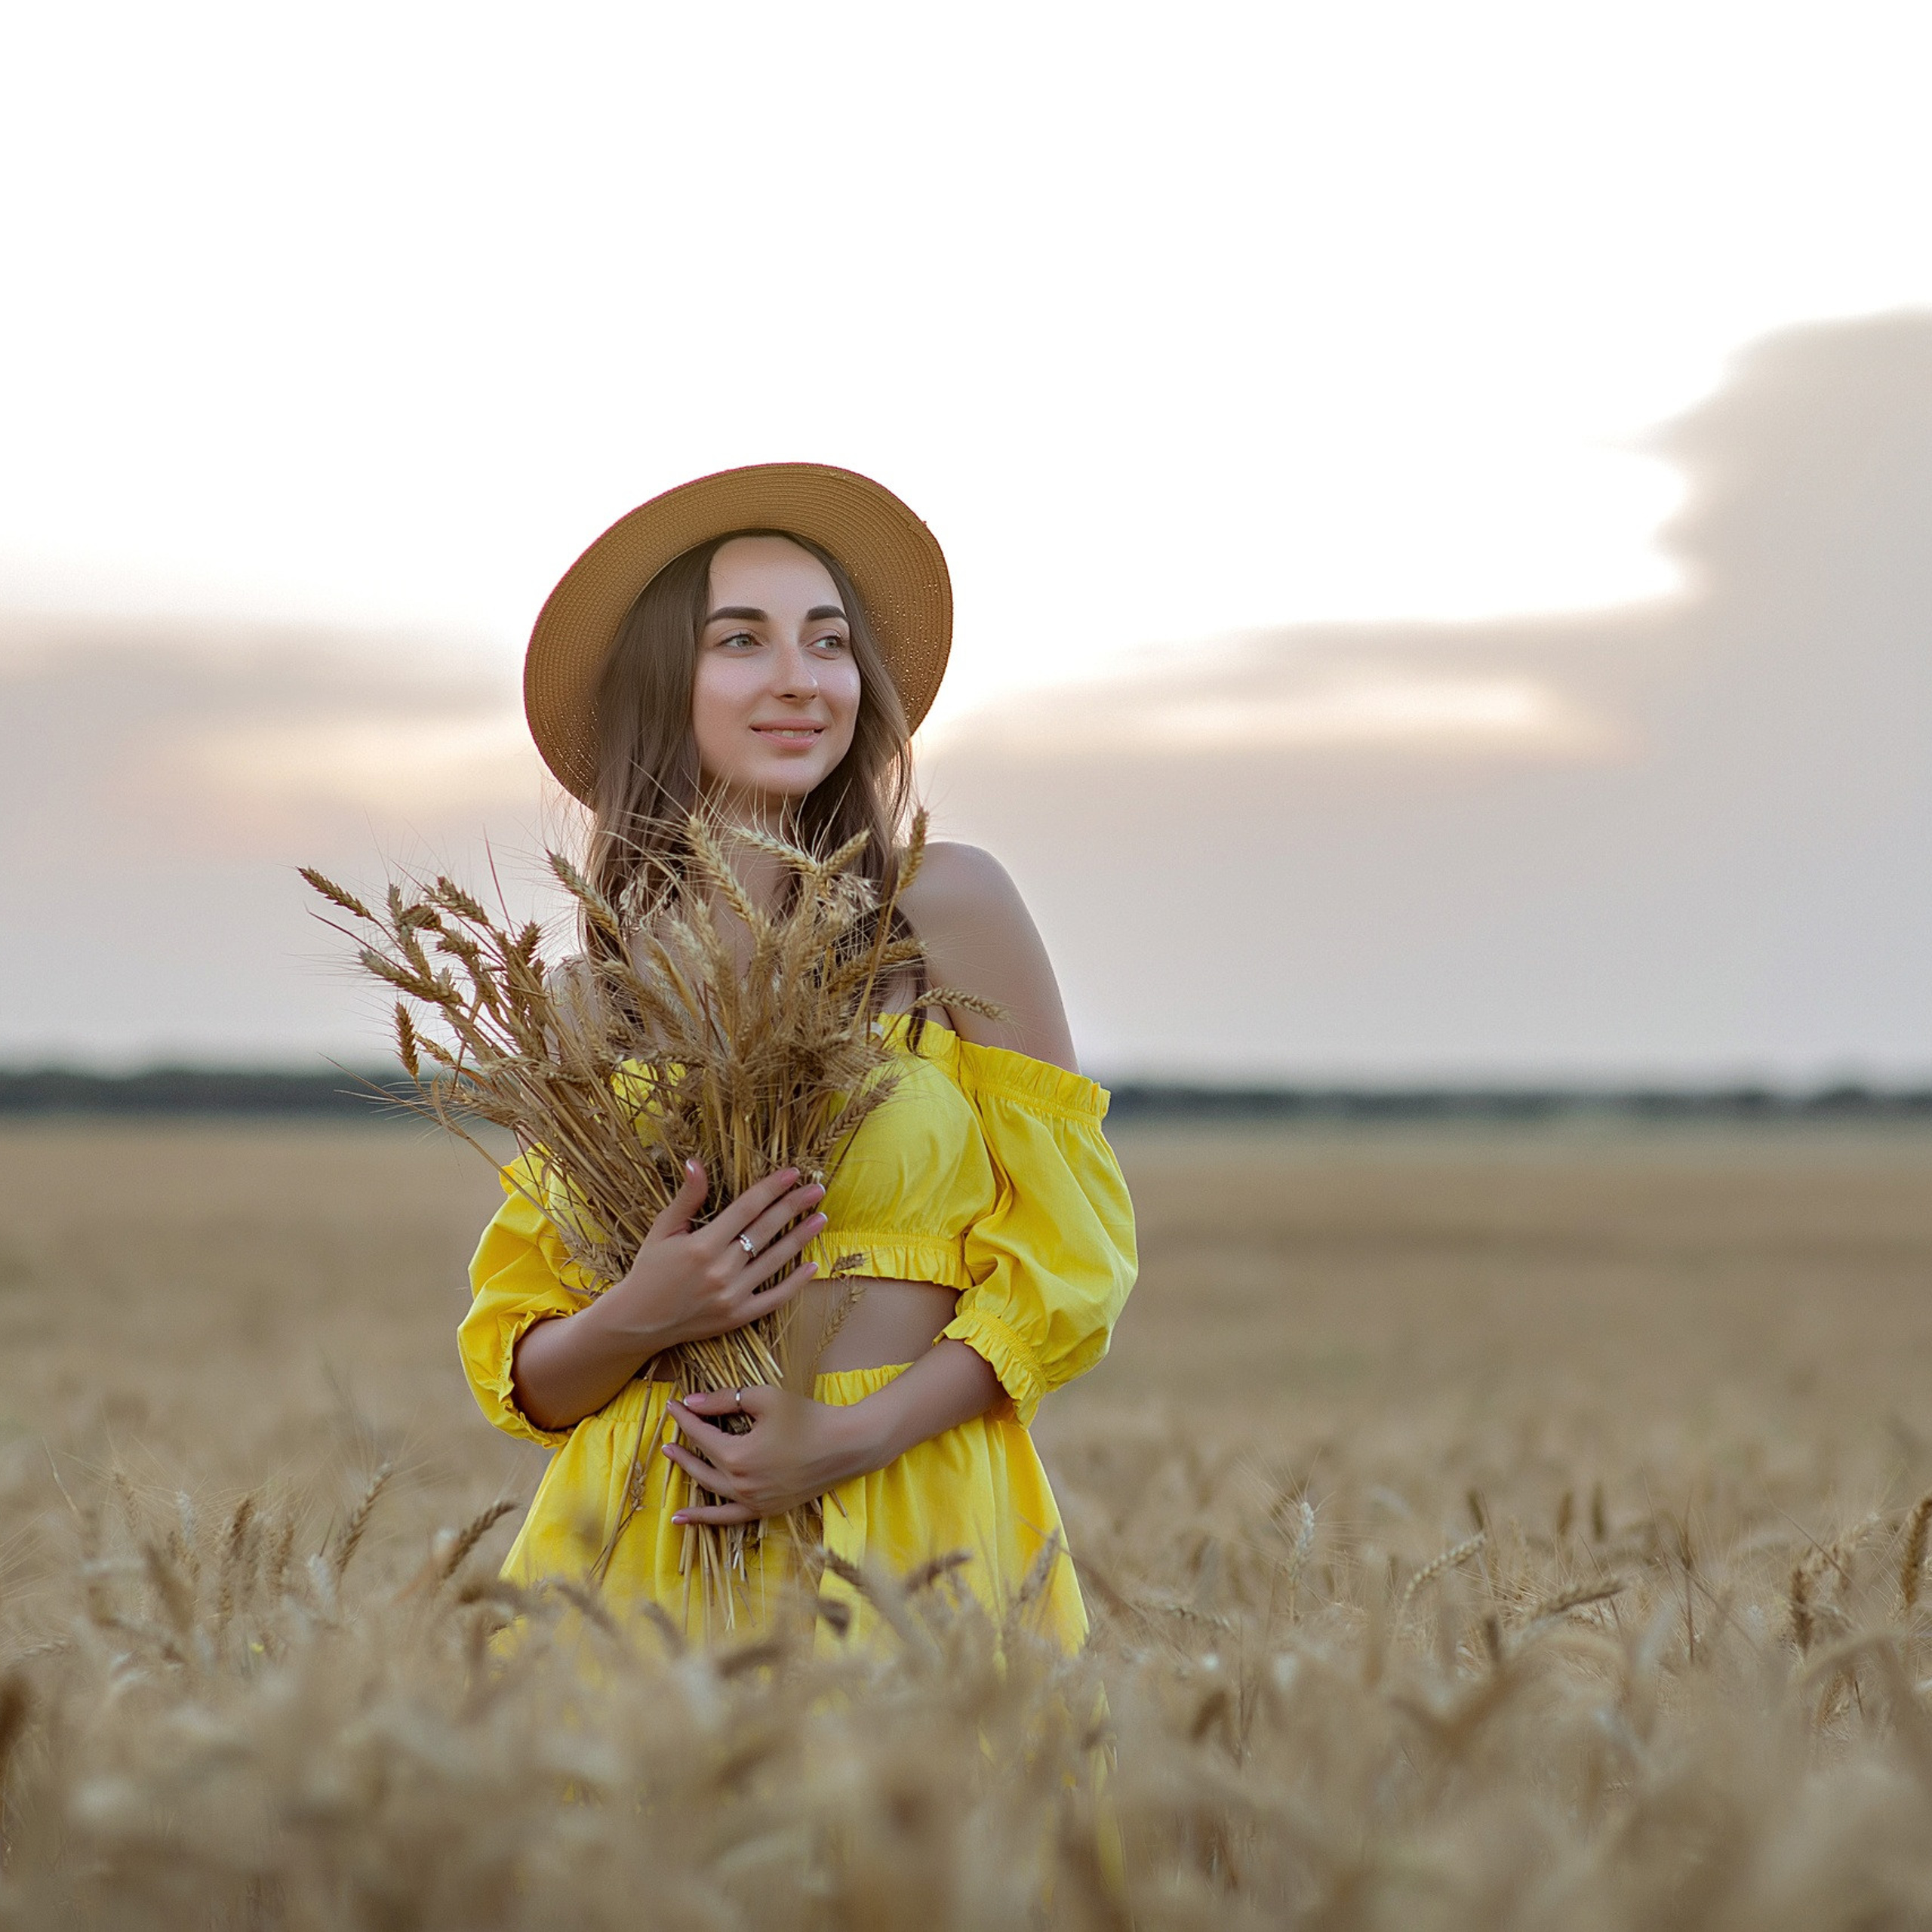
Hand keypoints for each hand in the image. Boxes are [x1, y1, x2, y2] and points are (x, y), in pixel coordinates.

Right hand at [609, 1160, 826, 1353]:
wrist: (638, 1321)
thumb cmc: (649, 1271)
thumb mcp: (662, 1230)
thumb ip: (686, 1199)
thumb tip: (696, 1163)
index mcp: (702, 1245)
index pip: (746, 1209)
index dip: (771, 1188)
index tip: (792, 1173)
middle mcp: (720, 1270)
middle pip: (765, 1230)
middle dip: (794, 1206)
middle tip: (817, 1189)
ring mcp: (732, 1295)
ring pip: (775, 1261)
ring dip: (800, 1238)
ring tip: (821, 1219)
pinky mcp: (737, 1316)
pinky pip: (774, 1299)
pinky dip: (795, 1284)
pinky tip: (812, 1266)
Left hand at [662, 1385, 870, 1524]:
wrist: (848, 1446)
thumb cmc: (809, 1417)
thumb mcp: (765, 1399)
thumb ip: (723, 1400)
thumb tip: (690, 1402)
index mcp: (737, 1455)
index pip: (700, 1433)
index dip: (684, 1417)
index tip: (672, 1404)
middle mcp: (740, 1483)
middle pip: (701, 1463)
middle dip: (683, 1445)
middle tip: (669, 1432)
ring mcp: (753, 1501)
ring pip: (709, 1491)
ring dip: (688, 1476)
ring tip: (671, 1461)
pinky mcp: (766, 1510)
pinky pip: (728, 1518)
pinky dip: (705, 1518)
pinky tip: (685, 1518)